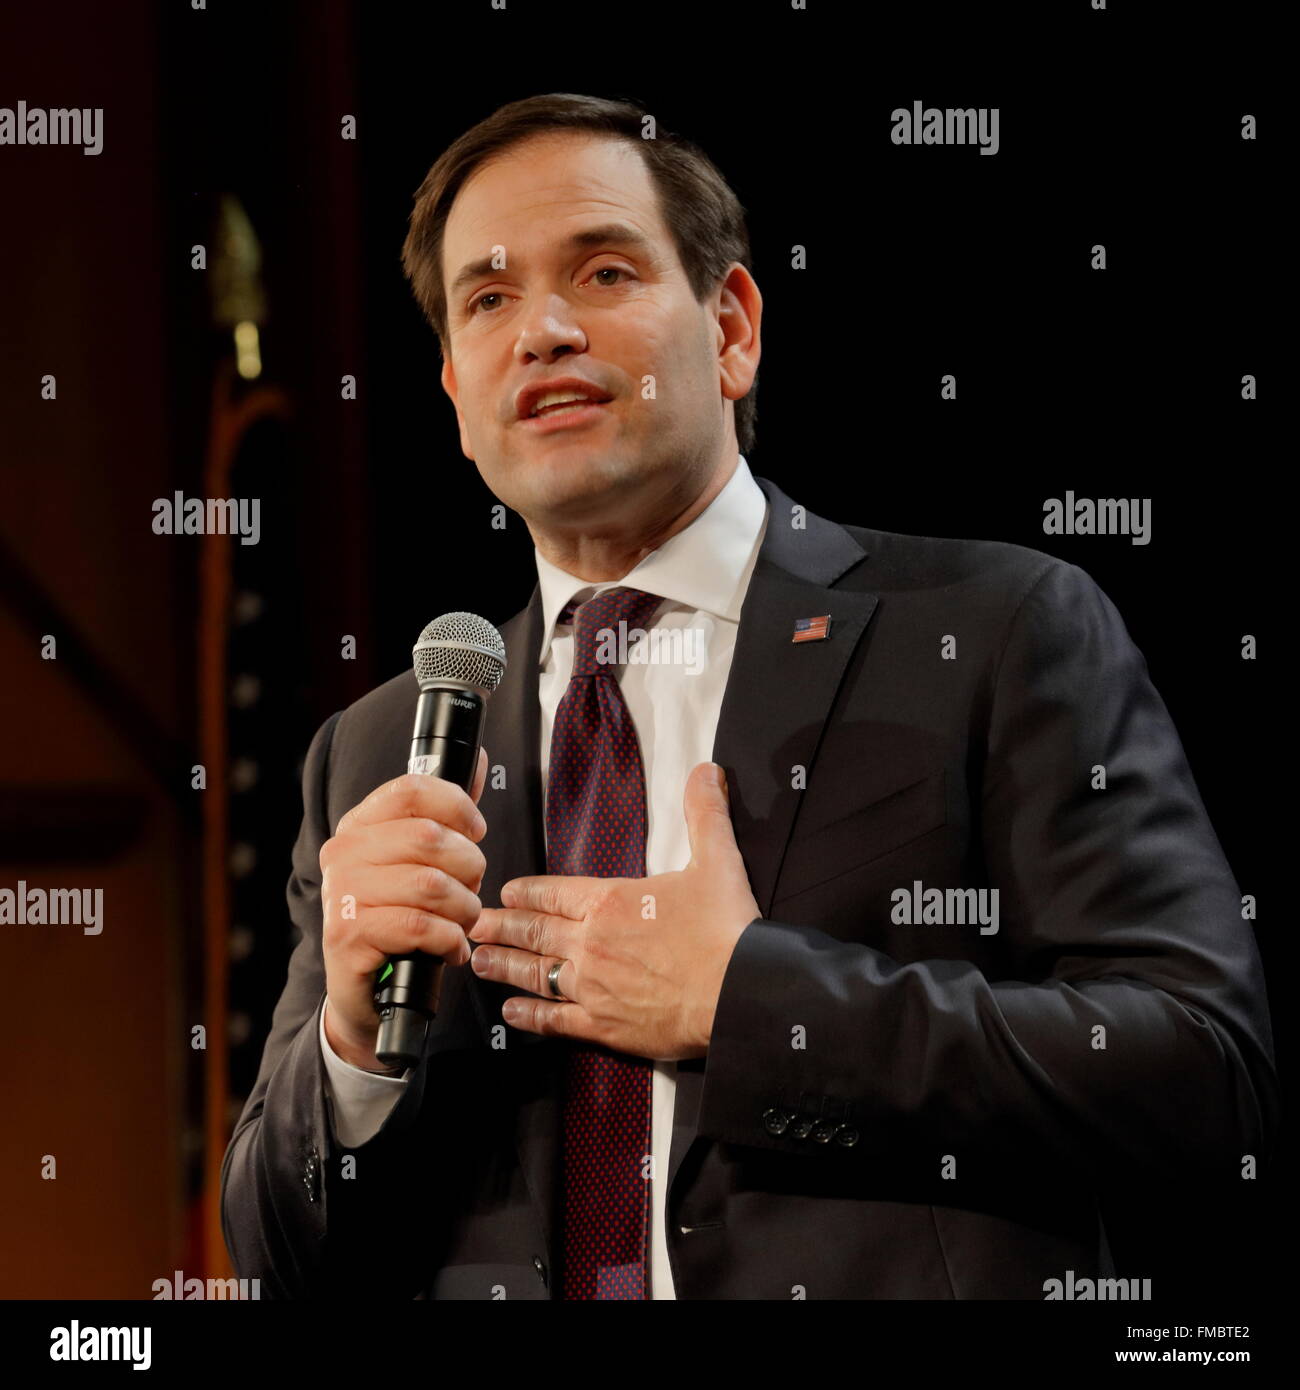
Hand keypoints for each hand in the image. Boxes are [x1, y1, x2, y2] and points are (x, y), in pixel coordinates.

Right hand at [319, 748, 488, 1070]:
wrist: (366, 993)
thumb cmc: (401, 919)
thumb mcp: (421, 862)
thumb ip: (448, 812)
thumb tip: (480, 759)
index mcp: (360, 825)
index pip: (411, 788)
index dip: (456, 805)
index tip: (475, 830)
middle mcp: (343, 853)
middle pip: (430, 836)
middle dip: (470, 867)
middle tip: (470, 890)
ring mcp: (342, 894)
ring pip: (432, 885)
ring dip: (464, 909)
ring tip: (462, 922)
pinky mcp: (348, 936)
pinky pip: (421, 926)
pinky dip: (450, 940)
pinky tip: (450, 948)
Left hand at [468, 762, 758, 1060]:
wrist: (739, 991)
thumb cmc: (727, 930)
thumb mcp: (717, 859)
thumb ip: (704, 812)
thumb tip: (706, 771)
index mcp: (611, 900)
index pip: (554, 891)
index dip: (527, 890)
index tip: (507, 891)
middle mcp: (591, 942)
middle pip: (534, 931)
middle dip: (502, 925)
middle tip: (475, 922)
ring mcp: (593, 986)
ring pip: (534, 973)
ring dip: (504, 965)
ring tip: (479, 960)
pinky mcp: (604, 1024)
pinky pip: (554, 1020)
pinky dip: (529, 1016)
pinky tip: (512, 1013)